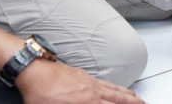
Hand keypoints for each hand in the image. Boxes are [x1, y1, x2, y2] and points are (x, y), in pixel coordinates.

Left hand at [17, 58, 143, 103]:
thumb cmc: (39, 94)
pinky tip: (116, 87)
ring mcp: (89, 82)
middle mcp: (92, 92)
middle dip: (135, 103)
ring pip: (115, 89)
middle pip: (119, 99)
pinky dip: (116, 86)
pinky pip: (105, 82)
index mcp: (87, 103)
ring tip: (138, 98)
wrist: (34, 70)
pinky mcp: (83, 75)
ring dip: (129, 95)